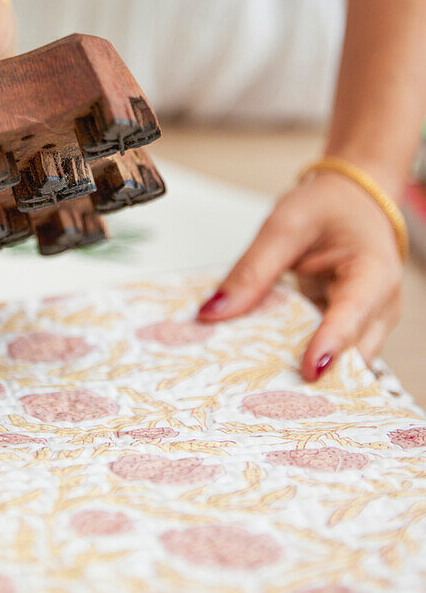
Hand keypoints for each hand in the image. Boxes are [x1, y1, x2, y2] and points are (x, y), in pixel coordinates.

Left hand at [197, 171, 402, 379]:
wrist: (353, 201)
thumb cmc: (328, 207)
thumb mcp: (284, 226)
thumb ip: (252, 270)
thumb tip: (213, 312)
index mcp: (371, 272)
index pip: (353, 315)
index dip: (331, 345)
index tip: (309, 371)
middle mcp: (379, 306)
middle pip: (353, 353)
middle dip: (316, 373)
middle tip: (266, 391)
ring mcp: (368, 323)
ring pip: (343, 363)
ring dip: (306, 373)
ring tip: (261, 387)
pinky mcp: (351, 332)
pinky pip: (330, 355)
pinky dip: (302, 361)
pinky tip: (269, 371)